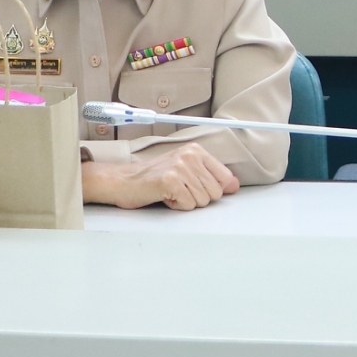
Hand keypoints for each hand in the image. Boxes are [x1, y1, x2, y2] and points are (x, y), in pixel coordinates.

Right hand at [83, 143, 239, 209]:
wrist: (123, 181)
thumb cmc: (153, 178)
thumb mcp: (186, 171)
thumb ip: (211, 177)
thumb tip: (234, 186)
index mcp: (196, 151)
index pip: (225, 178)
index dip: (213, 190)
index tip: (196, 189)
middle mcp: (190, 155)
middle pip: (215, 193)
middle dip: (197, 198)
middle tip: (178, 190)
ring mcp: (180, 167)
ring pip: (202, 201)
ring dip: (185, 202)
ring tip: (170, 192)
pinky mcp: (170, 180)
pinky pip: (188, 205)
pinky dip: (176, 206)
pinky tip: (164, 196)